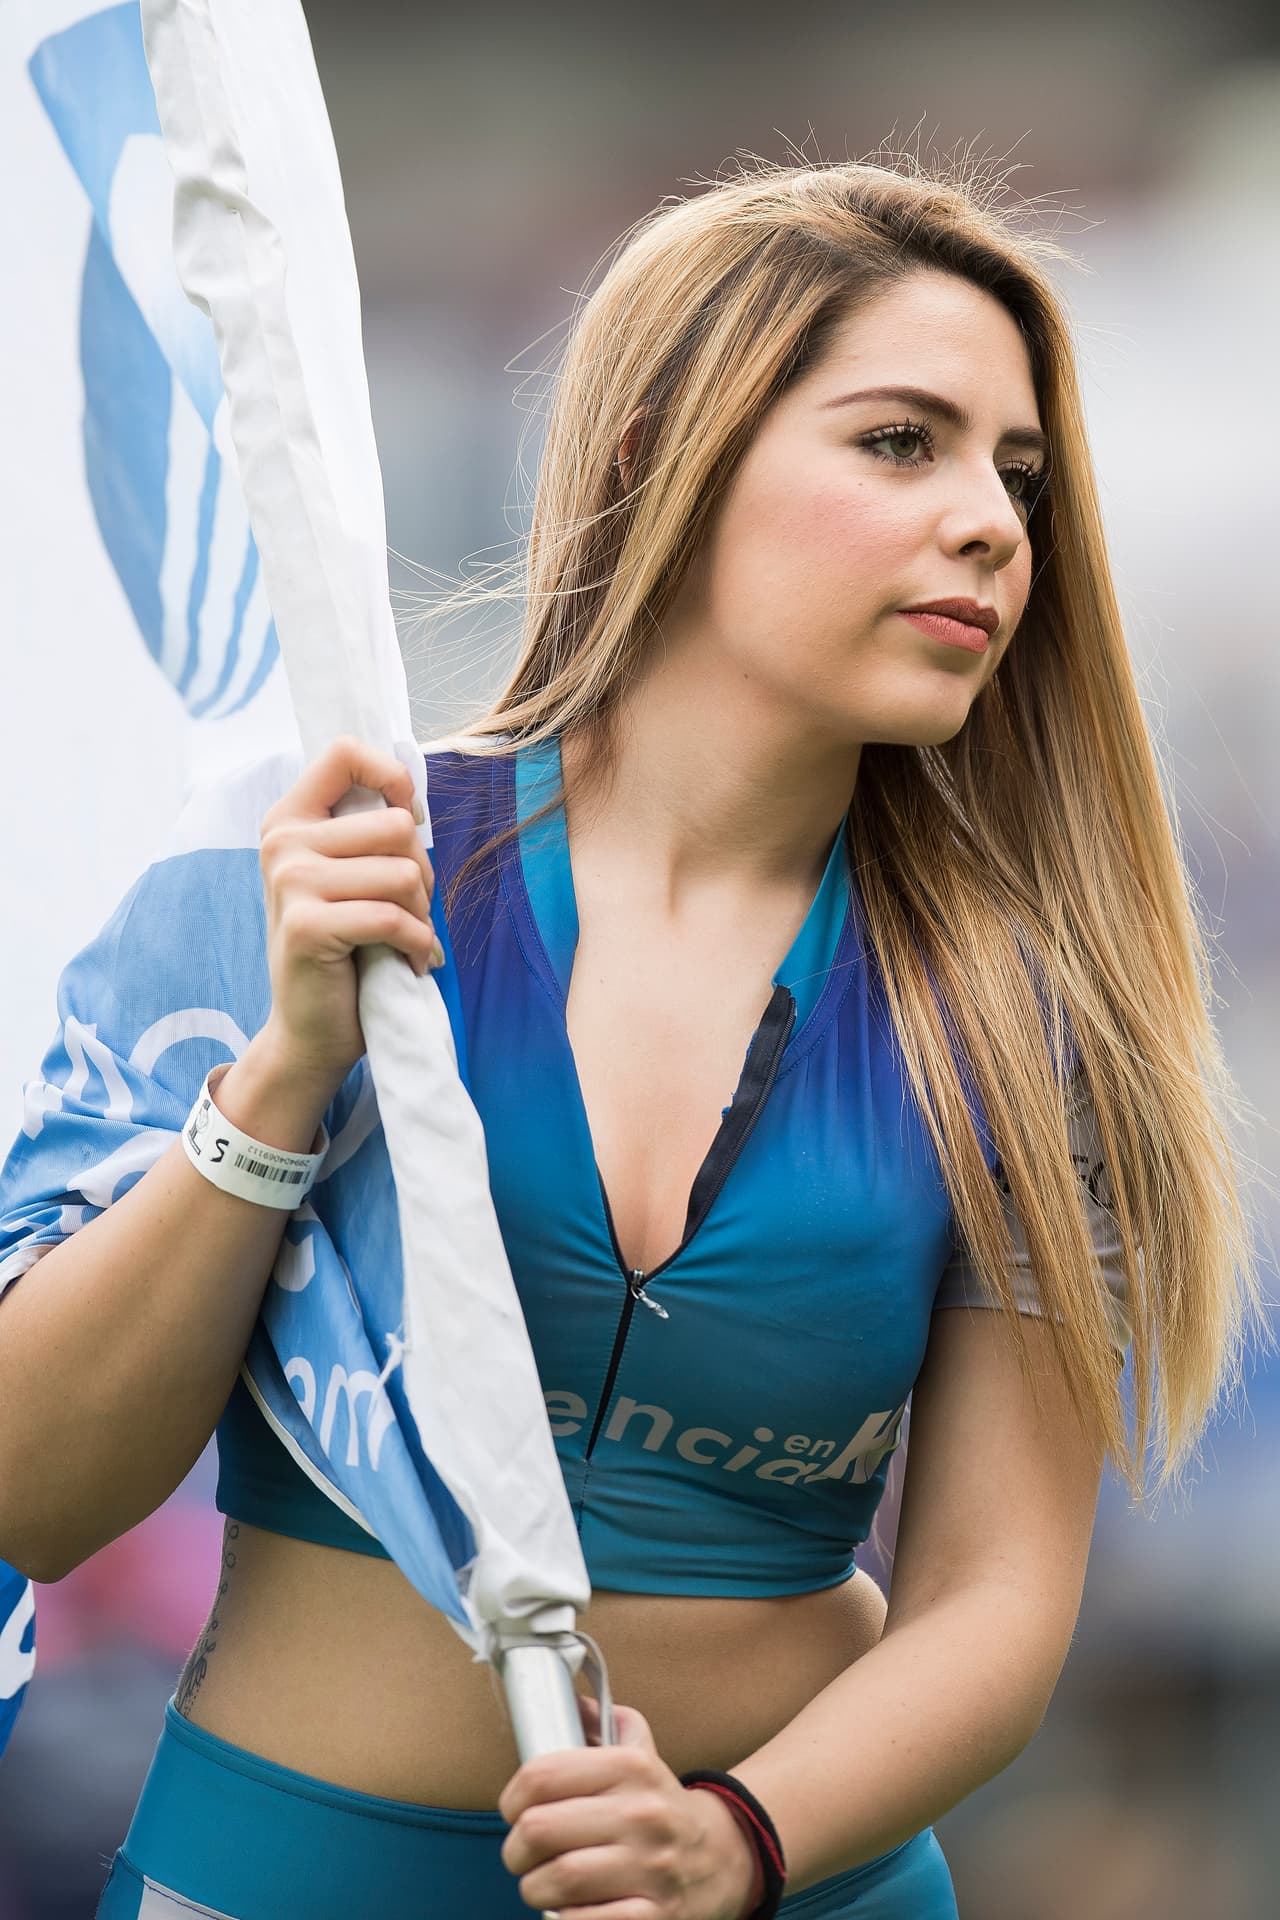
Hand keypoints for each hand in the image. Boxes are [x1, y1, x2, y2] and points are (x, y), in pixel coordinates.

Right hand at [257, 734, 442, 1094]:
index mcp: (289, 818)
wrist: (310, 1030)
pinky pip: (393, 918)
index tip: (407, 821)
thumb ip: (365, 831)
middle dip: (421, 872)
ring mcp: (289, 883)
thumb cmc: (343, 949)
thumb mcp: (347, 877)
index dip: (393, 779)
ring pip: (402, 873)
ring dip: (422, 913)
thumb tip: (412, 798)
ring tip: (407, 937)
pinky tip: (411, 961)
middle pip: (395, 824)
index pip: (345, 752)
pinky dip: (418, 945)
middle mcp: (282, 842)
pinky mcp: (306, 926)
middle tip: (410, 909)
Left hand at [498, 1697, 759, 1919]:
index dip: (511, 1798)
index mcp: (631, 1767)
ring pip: (557, 1879)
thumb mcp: (640, 1752)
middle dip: (516, 1850)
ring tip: (542, 1883)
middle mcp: (642, 1814)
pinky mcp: (655, 1917)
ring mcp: (651, 1868)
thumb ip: (601, 1722)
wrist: (724, 1858)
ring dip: (535, 1888)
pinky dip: (566, 1918)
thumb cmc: (662, 1807)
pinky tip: (572, 1907)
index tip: (513, 1811)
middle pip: (538, 1830)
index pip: (541, 1776)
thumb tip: (565, 1700)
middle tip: (522, 1854)